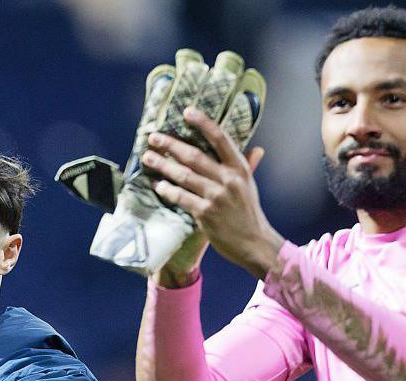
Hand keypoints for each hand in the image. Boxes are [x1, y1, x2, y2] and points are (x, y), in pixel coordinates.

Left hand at [145, 107, 282, 279]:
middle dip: (171, 145)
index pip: (221, 139)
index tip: (187, 111)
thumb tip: (257, 149)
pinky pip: (181, 197)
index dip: (203, 123)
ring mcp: (216, 197)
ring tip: (148, 157)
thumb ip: (248, 166)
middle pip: (195, 155)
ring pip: (184, 175)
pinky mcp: (205, 213)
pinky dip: (168, 190)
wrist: (254, 243)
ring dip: (163, 165)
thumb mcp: (250, 186)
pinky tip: (158, 185)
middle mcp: (228, 180)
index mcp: (240, 169)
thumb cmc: (249, 213)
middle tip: (153, 137)